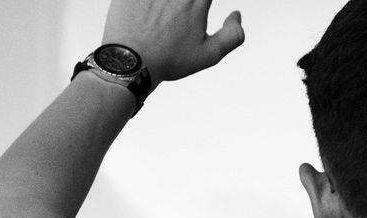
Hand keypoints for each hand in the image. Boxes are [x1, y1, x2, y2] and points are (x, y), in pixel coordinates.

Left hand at [102, 0, 244, 85]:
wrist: (130, 63)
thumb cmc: (168, 61)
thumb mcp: (209, 55)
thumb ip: (233, 36)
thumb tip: (236, 16)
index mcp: (197, 0)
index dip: (200, 3)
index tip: (197, 9)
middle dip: (182, 6)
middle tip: (177, 18)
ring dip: (164, 4)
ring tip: (160, 18)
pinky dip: (144, 4)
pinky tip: (145, 13)